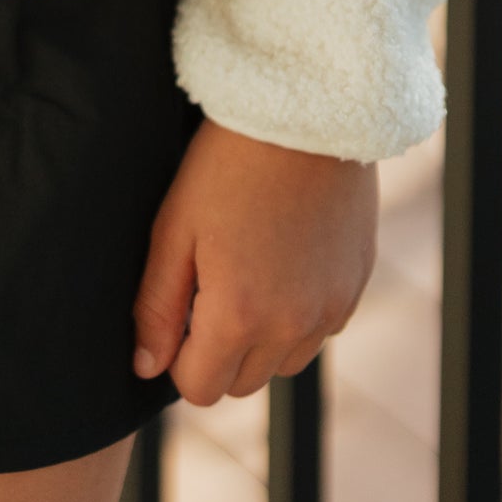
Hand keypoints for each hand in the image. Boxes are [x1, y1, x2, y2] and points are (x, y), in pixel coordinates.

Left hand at [132, 117, 377, 402]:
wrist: (306, 112)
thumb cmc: (227, 163)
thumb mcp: (175, 227)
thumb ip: (156, 305)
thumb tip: (145, 366)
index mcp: (239, 316)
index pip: (200, 389)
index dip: (178, 356)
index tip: (177, 310)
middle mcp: (292, 327)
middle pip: (242, 383)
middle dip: (217, 350)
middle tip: (208, 283)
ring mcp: (331, 310)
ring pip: (284, 361)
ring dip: (261, 337)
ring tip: (247, 269)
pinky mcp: (356, 287)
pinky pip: (319, 330)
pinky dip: (298, 314)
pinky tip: (283, 258)